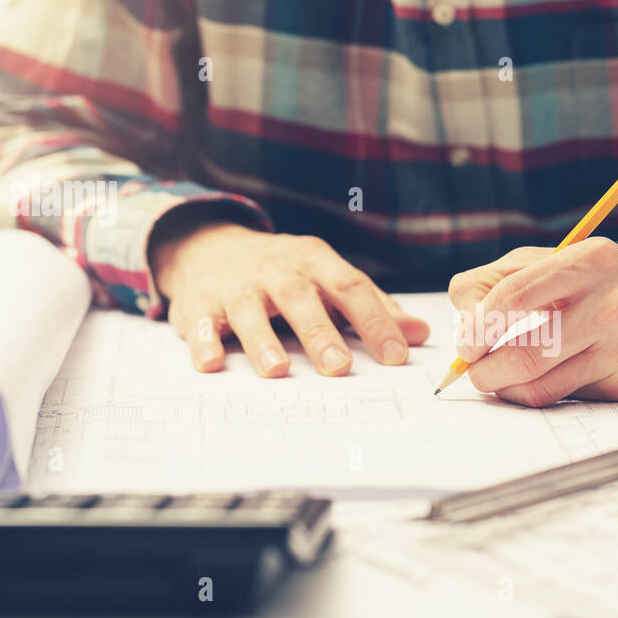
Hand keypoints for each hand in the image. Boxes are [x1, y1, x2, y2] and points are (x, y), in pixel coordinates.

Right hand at [149, 214, 429, 375]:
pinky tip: (211, 363)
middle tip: (338, 367)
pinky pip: (200, 321)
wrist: (210, 246)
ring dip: (262, 341)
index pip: (351, 288)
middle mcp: (276, 270)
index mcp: (315, 262)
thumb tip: (419, 334)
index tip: (396, 355)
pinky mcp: (199, 304)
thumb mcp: (328, 279)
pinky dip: (203, 341)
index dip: (374, 321)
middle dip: (319, 333)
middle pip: (300, 298)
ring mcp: (236, 286)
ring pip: (249, 310)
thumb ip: (373, 307)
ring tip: (277, 370)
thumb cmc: (285, 273)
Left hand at [447, 238, 617, 406]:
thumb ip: (500, 279)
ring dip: (506, 389)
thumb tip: (461, 318)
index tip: (465, 342)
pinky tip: (540, 380)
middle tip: (474, 369)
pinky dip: (541, 394)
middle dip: (484, 369)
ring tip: (497, 378)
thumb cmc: (606, 280)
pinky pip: (568, 399)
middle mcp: (613, 304)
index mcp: (590, 261)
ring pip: (542, 386)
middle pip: (525, 354)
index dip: (477, 326)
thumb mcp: (558, 259)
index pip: (514, 298)